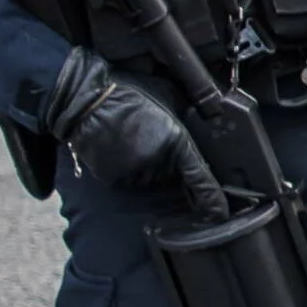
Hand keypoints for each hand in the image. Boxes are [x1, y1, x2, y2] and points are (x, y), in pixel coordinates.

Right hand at [43, 47, 225, 218]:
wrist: (86, 101)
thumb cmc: (127, 93)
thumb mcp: (167, 97)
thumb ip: (185, 117)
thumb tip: (201, 124)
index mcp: (175, 140)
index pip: (200, 176)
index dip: (211, 197)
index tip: (219, 212)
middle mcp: (157, 160)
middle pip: (171, 173)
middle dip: (166, 161)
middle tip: (148, 135)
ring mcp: (135, 171)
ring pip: (149, 175)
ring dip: (145, 162)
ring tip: (129, 136)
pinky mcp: (114, 178)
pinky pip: (128, 176)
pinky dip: (125, 167)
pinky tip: (116, 146)